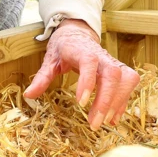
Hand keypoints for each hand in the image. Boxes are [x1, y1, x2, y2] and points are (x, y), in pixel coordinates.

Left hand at [24, 19, 140, 129]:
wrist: (78, 33)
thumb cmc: (63, 48)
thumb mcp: (49, 60)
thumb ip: (42, 77)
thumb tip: (28, 95)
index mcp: (81, 51)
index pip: (89, 62)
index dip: (88, 81)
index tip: (81, 103)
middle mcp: (101, 56)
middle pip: (112, 74)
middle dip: (106, 100)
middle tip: (94, 123)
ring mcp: (113, 62)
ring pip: (126, 79)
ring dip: (118, 102)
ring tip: (104, 123)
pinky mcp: (120, 70)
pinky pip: (129, 84)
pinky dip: (123, 102)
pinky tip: (112, 119)